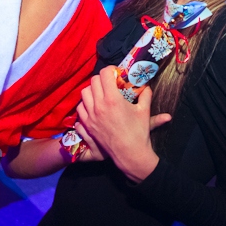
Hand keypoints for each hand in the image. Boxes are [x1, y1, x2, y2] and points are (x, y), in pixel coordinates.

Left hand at [77, 66, 170, 181]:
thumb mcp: (145, 111)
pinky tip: (93, 106)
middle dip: (101, 79)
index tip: (115, 73)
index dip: (110, 70)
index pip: (104, 74)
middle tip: (109, 83)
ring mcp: (91, 115)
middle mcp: (99, 105)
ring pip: (84, 93)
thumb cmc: (138, 133)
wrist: (129, 154)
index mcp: (113, 99)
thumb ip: (145, 95)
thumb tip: (146, 86)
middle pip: (93, 81)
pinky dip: (85, 104)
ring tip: (100, 94)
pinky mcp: (87, 125)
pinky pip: (80, 108)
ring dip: (92, 90)